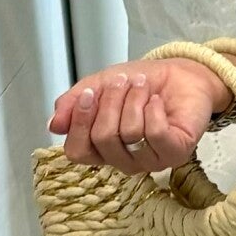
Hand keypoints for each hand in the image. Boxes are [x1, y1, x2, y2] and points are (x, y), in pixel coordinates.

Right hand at [47, 54, 230, 171]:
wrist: (181, 74)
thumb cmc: (142, 84)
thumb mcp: (98, 86)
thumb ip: (73, 104)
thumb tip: (54, 125)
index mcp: (102, 149)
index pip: (77, 152)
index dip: (79, 122)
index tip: (89, 93)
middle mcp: (124, 160)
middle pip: (103, 138)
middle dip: (111, 102)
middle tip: (122, 82)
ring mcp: (151, 160)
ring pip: (129, 133)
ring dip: (134, 100)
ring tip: (143, 87)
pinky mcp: (176, 153)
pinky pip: (155, 133)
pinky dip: (153, 109)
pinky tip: (157, 101)